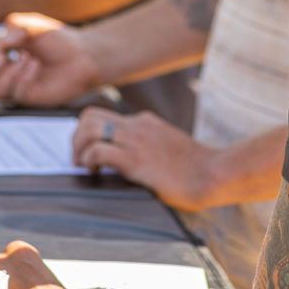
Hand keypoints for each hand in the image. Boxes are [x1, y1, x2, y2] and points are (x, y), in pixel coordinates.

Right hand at [0, 13, 99, 106]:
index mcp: (0, 58)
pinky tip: (35, 65)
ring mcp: (17, 89)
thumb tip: (1, 43)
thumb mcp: (30, 24)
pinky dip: (22, 78)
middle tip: (3, 55)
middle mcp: (5, 76)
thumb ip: (11, 27)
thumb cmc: (55, 39)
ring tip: (27, 57)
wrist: (82, 53)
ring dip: (7, 73)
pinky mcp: (31, 99)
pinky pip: (16, 94)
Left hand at [72, 107, 215, 210]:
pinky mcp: (135, 160)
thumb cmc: (195, 168)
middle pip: (89, 116)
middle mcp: (137, 125)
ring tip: (83, 165)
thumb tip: (132, 159)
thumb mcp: (169, 145)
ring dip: (78, 148)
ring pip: (89, 129)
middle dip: (76, 138)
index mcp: (145, 121)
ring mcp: (136, 141)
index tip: (87, 150)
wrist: (213, 174)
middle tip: (79, 159)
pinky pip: (98, 150)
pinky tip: (94, 171)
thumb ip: (150, 144)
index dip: (88, 132)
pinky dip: (88, 160)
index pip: (103, 115)